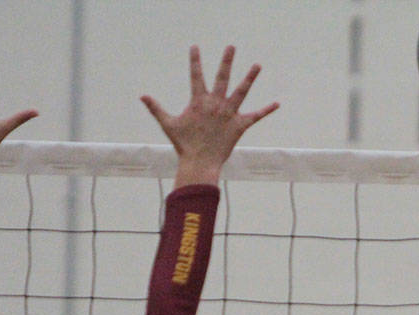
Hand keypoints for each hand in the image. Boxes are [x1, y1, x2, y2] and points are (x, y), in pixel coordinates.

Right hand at [142, 46, 279, 187]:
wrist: (200, 163)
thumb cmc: (184, 145)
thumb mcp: (168, 124)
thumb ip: (156, 108)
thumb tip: (142, 96)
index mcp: (199, 101)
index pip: (196, 76)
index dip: (195, 61)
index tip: (195, 47)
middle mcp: (215, 104)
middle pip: (222, 77)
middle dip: (226, 61)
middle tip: (231, 47)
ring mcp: (229, 114)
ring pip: (241, 92)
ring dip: (250, 78)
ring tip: (257, 65)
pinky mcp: (239, 126)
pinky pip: (255, 116)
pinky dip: (266, 110)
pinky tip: (277, 103)